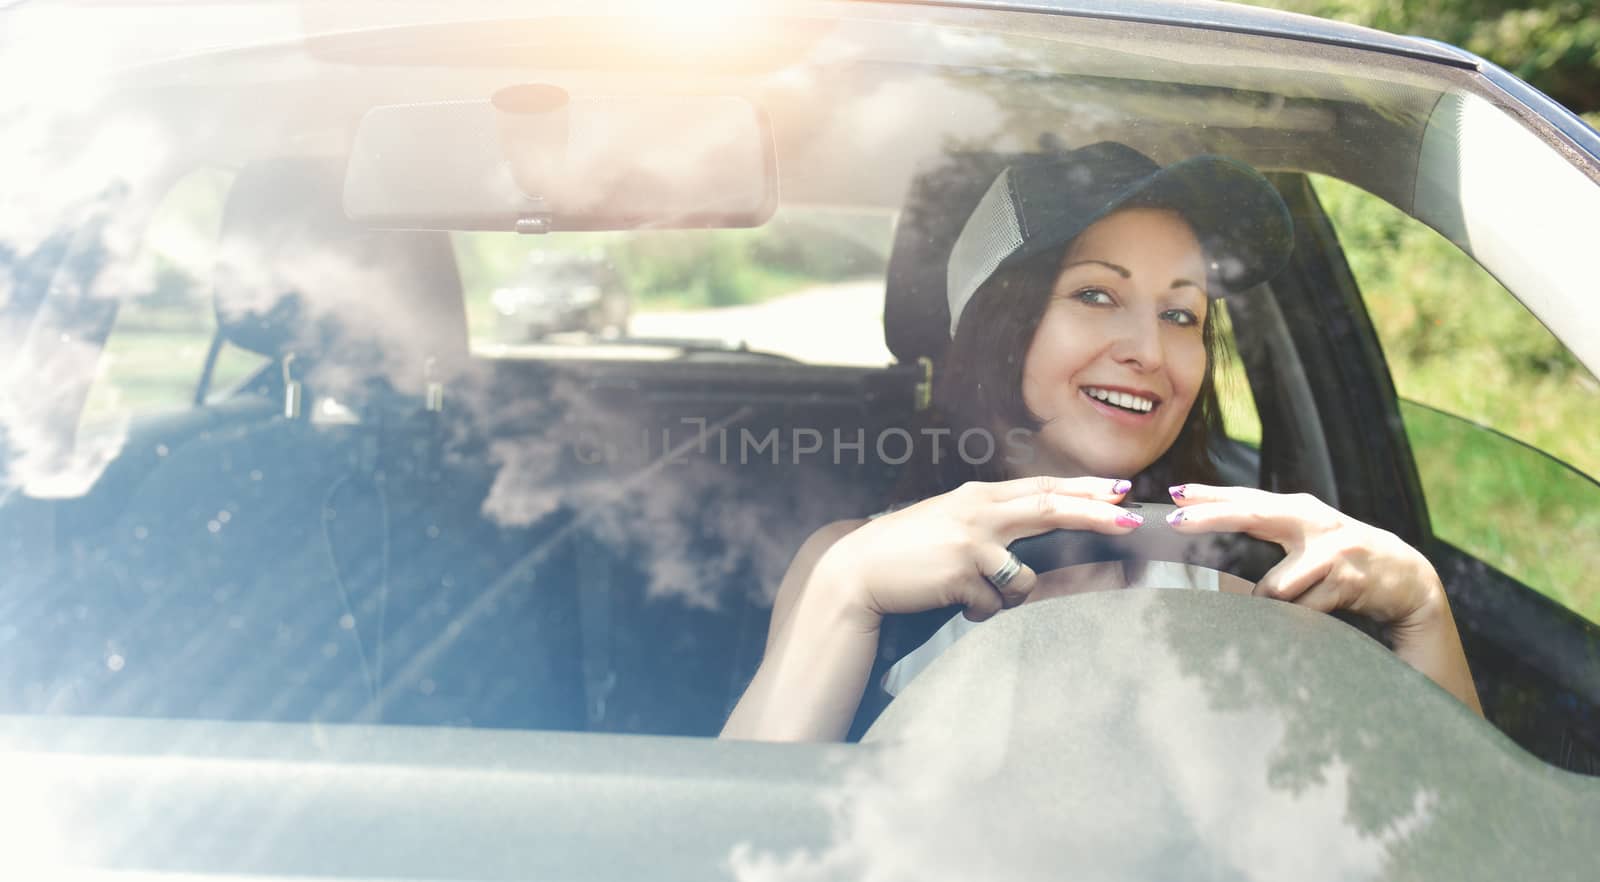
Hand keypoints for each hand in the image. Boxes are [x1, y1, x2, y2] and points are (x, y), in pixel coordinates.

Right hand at [814, 475, 1142, 624]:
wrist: (859, 569)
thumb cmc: (905, 551)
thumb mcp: (949, 523)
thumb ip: (989, 524)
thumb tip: (1026, 547)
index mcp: (978, 497)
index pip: (1041, 488)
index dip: (1082, 489)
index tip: (1119, 490)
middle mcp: (979, 511)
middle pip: (1050, 508)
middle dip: (1095, 513)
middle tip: (1131, 518)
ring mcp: (971, 541)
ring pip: (1022, 578)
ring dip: (1005, 597)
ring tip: (967, 593)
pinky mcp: (962, 571)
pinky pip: (992, 605)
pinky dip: (977, 612)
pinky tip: (949, 601)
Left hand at [1165, 484, 1442, 627]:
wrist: (1405, 577)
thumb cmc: (1340, 558)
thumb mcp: (1306, 537)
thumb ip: (1267, 532)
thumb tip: (1212, 535)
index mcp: (1298, 510)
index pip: (1246, 498)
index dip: (1209, 496)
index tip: (1175, 494)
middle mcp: (1313, 522)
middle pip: (1253, 514)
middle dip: (1212, 517)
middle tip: (1177, 521)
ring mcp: (1332, 550)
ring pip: (1275, 585)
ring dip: (1266, 604)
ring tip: (1273, 611)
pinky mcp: (1347, 580)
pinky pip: (1304, 610)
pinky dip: (1298, 619)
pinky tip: (1309, 618)